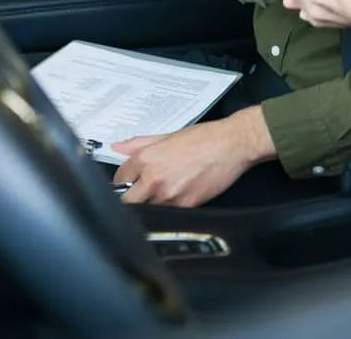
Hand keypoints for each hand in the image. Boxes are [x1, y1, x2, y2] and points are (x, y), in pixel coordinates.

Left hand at [112, 107, 273, 207]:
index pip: (119, 178)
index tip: (130, 181)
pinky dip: (172, 207)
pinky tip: (181, 194)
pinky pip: (169, 214)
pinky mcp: (186, 206)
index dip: (123, 180)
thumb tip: (118, 147)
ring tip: (168, 190)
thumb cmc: (204, 138)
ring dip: (153, 203)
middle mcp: (154, 178)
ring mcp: (169, 195)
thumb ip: (139, 143)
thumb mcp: (168, 136)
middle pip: (127, 201)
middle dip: (132, 198)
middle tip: (142, 193)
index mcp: (147, 158)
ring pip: (148, 209)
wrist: (233, 145)